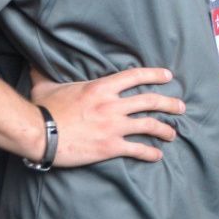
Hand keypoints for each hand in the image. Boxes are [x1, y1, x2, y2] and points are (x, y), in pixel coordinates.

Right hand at [29, 66, 184, 166]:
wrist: (37, 133)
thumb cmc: (41, 109)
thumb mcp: (46, 85)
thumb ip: (47, 73)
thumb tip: (36, 62)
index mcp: (101, 88)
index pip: (136, 76)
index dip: (155, 75)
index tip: (168, 76)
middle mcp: (113, 105)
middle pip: (151, 101)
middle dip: (170, 104)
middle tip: (181, 107)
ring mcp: (114, 126)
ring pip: (150, 125)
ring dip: (165, 130)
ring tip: (173, 134)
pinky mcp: (110, 146)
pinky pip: (137, 149)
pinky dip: (150, 153)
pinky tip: (157, 156)